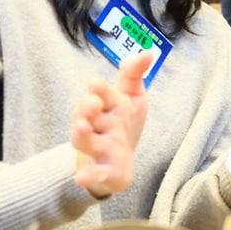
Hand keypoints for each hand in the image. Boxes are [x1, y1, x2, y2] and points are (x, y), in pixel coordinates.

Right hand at [71, 53, 150, 197]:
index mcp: (104, 106)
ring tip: (83, 128)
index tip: (96, 82)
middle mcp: (96, 126)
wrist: (118, 161)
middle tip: (90, 103)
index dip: (99, 90)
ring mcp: (98, 149)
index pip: (101, 95)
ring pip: (85, 142)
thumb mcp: (130, 97)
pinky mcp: (101, 171)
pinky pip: (93, 173)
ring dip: (82, 135)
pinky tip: (84, 177)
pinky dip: (89, 175)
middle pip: (86, 116)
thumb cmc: (122, 124)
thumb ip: (133, 75)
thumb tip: (148, 51)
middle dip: (86, 109)